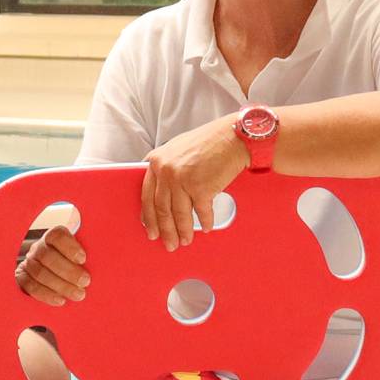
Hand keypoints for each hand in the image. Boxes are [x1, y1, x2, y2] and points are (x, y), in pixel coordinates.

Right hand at [19, 226, 88, 305]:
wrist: (48, 273)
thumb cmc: (71, 263)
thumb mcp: (79, 254)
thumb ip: (88, 253)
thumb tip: (107, 259)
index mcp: (53, 237)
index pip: (57, 236)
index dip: (69, 247)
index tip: (83, 259)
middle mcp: (39, 248)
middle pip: (48, 256)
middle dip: (68, 271)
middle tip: (86, 282)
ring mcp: (28, 263)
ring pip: (40, 273)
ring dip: (60, 285)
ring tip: (79, 295)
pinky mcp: (21, 278)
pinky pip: (30, 286)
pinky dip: (46, 295)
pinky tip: (60, 301)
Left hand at [140, 119, 248, 247]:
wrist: (233, 137)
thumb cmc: (210, 141)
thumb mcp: (177, 149)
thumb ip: (166, 167)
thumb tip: (162, 192)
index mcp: (157, 161)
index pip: (146, 195)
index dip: (149, 216)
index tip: (150, 228)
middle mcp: (166, 171)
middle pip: (161, 208)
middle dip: (165, 230)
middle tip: (168, 243)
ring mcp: (182, 180)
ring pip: (179, 214)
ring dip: (183, 231)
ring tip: (185, 240)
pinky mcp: (201, 188)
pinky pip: (201, 212)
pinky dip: (204, 222)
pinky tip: (205, 227)